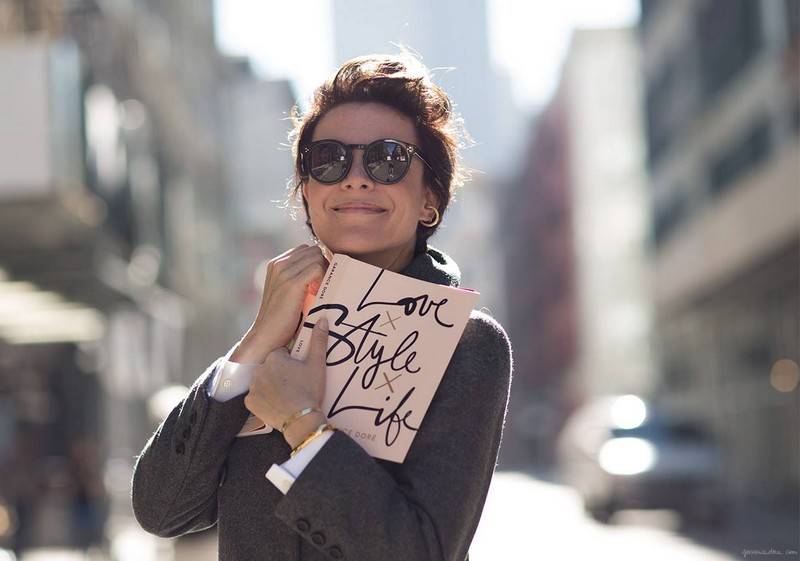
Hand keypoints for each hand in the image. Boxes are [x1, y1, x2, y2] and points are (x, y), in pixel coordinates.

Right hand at [231, 244, 327, 363]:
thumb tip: (322, 270)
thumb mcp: (287, 291)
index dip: (316, 262)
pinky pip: (317, 268)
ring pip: (317, 257)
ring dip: (323, 272)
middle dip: (322, 265)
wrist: (266, 335)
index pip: (305, 250)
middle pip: (313, 251)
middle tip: (321, 286)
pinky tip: (316, 294)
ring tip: (317, 291)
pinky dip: (322, 279)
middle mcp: (279, 264)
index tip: (318, 281)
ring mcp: (284, 272)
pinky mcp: (292, 283)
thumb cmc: (280, 318)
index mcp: (276, 264)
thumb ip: (298, 277)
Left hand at [243, 318, 329, 448]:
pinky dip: (264, 400)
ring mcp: (253, 387)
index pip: (281, 354)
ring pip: (263, 381)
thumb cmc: (309, 390)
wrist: (301, 419)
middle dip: (280, 373)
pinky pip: (256, 397)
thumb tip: (322, 319)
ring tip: (286, 396)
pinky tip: (276, 404)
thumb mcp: (317, 364)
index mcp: (274, 357)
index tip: (299, 372)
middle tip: (294, 385)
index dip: (291, 363)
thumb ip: (318, 340)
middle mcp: (259, 369)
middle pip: (271, 367)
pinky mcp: (250, 402)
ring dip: (271, 385)